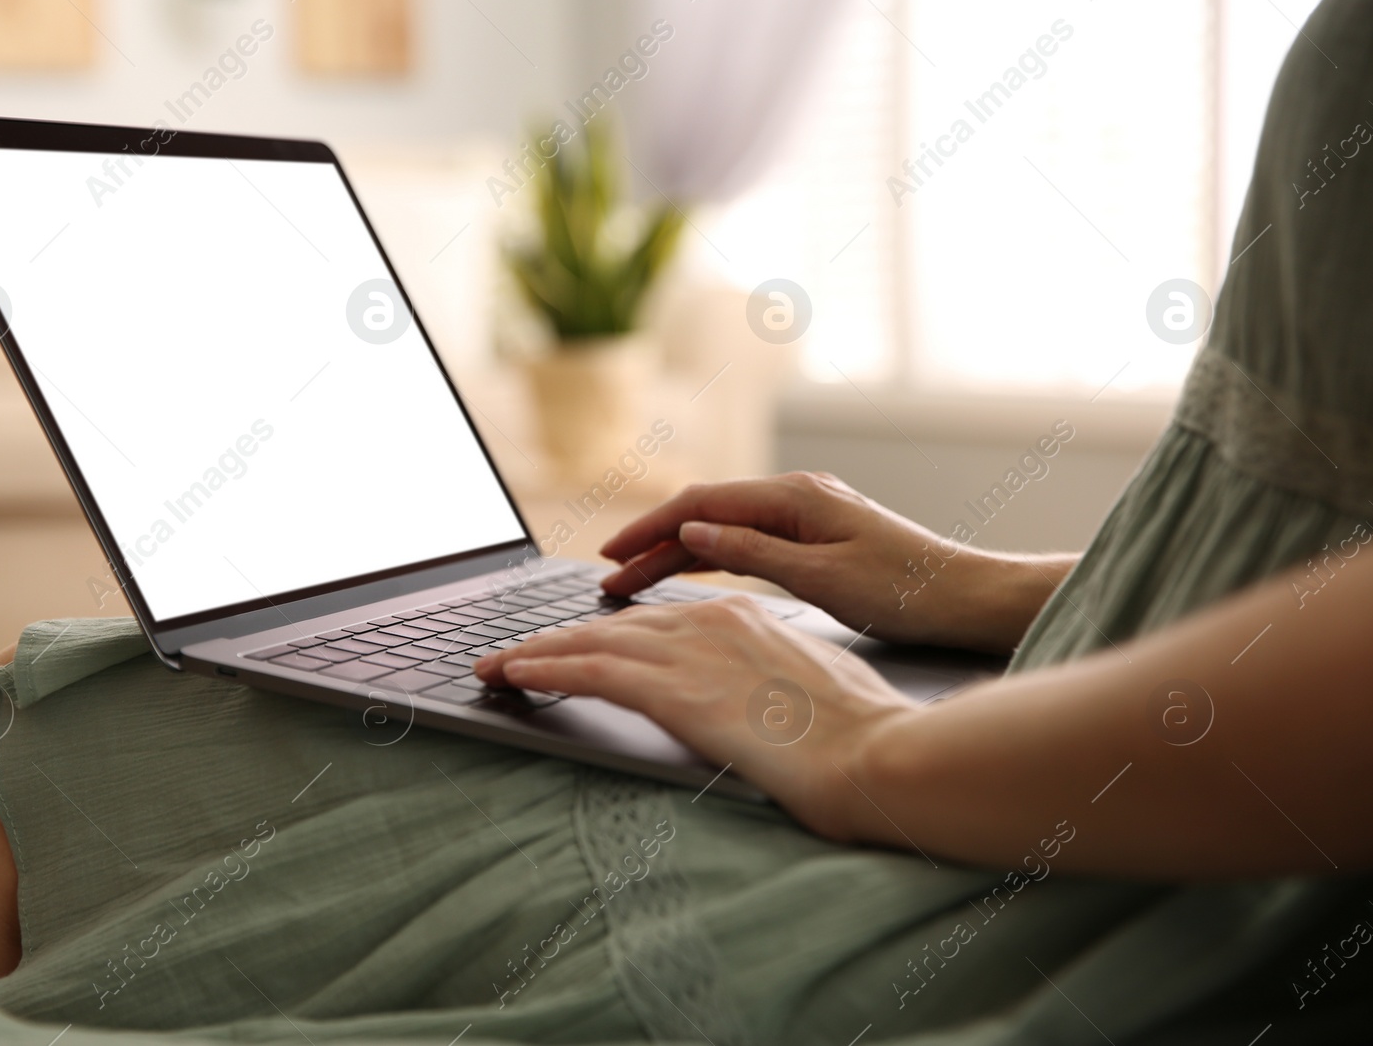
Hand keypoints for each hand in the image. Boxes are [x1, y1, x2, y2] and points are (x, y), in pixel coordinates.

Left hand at [474, 595, 915, 840]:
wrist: (878, 753)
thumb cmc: (862, 735)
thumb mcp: (815, 690)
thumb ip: (773, 684)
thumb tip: (763, 704)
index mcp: (745, 618)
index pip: (654, 622)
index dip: (605, 634)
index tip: (575, 644)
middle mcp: (711, 622)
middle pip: (613, 625)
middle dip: (557, 639)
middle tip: (513, 652)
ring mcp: (691, 651)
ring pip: (591, 641)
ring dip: (535, 653)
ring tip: (494, 664)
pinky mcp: (675, 689)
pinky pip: (590, 670)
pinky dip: (545, 668)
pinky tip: (513, 673)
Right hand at [598, 472, 1060, 652]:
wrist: (970, 598)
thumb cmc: (907, 592)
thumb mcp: (823, 578)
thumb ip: (752, 552)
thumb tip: (691, 531)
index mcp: (796, 497)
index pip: (701, 504)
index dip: (648, 529)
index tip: (609, 556)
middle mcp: (798, 496)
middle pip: (705, 514)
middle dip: (652, 543)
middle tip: (608, 578)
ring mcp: (807, 515)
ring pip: (724, 529)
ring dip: (677, 552)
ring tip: (633, 581)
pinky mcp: (817, 538)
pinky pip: (749, 541)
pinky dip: (712, 557)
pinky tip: (687, 572)